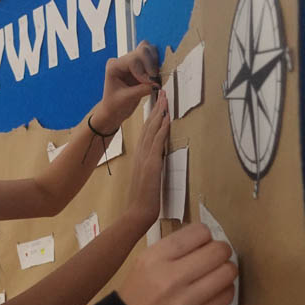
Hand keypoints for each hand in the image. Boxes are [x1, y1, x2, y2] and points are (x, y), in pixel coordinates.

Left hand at [91, 41, 160, 133]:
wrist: (113, 111)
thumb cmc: (115, 106)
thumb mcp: (127, 99)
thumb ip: (142, 89)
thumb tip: (157, 84)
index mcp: (114, 66)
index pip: (133, 60)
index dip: (144, 71)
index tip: (150, 83)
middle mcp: (122, 60)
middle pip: (143, 51)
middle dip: (151, 66)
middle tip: (154, 81)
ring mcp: (131, 62)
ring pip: (149, 51)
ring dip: (155, 64)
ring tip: (154, 79)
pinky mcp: (140, 66)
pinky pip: (152, 58)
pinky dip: (157, 65)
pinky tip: (155, 78)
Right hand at [118, 223, 236, 304]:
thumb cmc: (137, 296)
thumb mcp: (144, 263)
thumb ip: (174, 249)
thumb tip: (207, 240)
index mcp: (154, 258)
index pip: (199, 232)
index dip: (205, 236)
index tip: (201, 244)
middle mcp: (170, 277)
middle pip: (218, 251)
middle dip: (220, 252)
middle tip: (214, 259)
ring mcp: (185, 301)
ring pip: (227, 273)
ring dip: (226, 271)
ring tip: (216, 275)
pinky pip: (226, 296)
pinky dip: (225, 290)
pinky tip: (215, 292)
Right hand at [128, 91, 169, 226]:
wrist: (138, 211)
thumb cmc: (143, 199)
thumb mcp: (148, 178)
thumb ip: (151, 166)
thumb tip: (158, 159)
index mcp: (140, 156)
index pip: (146, 131)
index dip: (153, 116)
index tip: (158, 104)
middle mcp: (140, 153)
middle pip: (148, 126)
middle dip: (156, 108)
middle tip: (162, 93)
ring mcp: (145, 157)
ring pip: (152, 129)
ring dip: (159, 112)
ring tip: (165, 98)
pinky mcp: (151, 163)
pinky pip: (157, 141)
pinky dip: (161, 127)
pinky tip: (166, 117)